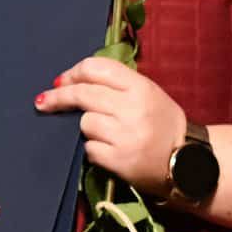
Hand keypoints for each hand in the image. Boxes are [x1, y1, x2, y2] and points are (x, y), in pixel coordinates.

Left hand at [36, 55, 186, 194]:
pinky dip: (92, 149)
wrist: (188, 163)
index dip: (74, 73)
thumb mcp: (148, 93)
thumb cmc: (162, 124)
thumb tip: (70, 80)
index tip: (61, 80)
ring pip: (84, 122)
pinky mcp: (120, 161)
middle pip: (83, 94)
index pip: (97, 68)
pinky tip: (105, 150)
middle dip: (59, 97)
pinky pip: (89, 148)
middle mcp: (134, 108)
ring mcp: (126, 136)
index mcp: (141, 87)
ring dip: (84, 127)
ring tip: (101, 132)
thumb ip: (116, 83)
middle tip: (43, 101)